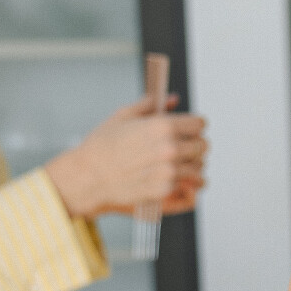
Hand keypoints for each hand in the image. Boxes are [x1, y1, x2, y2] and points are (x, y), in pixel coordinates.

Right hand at [45, 96, 208, 219]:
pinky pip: (191, 187)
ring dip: (192, 166)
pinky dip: (187, 185)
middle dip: (194, 145)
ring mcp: (169, 172)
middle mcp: (169, 149)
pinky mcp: (166, 191)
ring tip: (179, 165)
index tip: (187, 130)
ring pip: (199, 168)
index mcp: (162, 126)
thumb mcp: (124, 116)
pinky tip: (178, 180)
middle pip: (203, 146)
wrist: (88, 176)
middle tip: (183, 148)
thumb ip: (152, 105)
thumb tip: (172, 99)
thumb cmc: (102, 146)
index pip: (200, 124)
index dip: (193, 126)